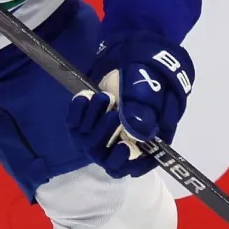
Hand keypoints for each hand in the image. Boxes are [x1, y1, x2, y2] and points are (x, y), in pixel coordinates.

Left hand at [65, 33, 194, 177]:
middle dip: (106, 134)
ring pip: (87, 142)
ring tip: (103, 96)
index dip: (125, 163)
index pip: (130, 168)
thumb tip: (138, 131)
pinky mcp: (82, 123)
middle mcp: (117, 145)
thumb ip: (147, 112)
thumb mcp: (154, 94)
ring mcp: (97, 135)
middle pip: (105, 157)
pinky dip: (77, 111)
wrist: (135, 61)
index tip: (124, 146)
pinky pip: (74, 125)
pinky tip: (85, 96)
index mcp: (140, 145)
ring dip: (93, 120)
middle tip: (114, 114)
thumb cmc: (152, 82)